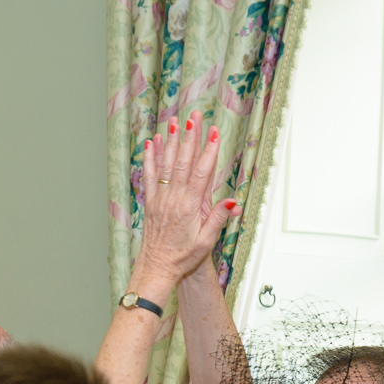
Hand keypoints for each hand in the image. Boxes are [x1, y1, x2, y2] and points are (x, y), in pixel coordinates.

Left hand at [134, 112, 240, 290]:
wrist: (157, 267)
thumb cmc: (183, 257)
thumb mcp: (206, 241)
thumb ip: (218, 218)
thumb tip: (232, 201)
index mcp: (190, 207)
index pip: (202, 173)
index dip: (209, 151)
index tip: (215, 132)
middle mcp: (174, 199)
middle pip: (183, 162)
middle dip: (190, 137)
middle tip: (195, 116)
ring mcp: (161, 198)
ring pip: (166, 164)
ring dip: (171, 141)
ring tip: (175, 121)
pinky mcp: (151, 201)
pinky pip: (150, 175)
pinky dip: (150, 157)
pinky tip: (152, 142)